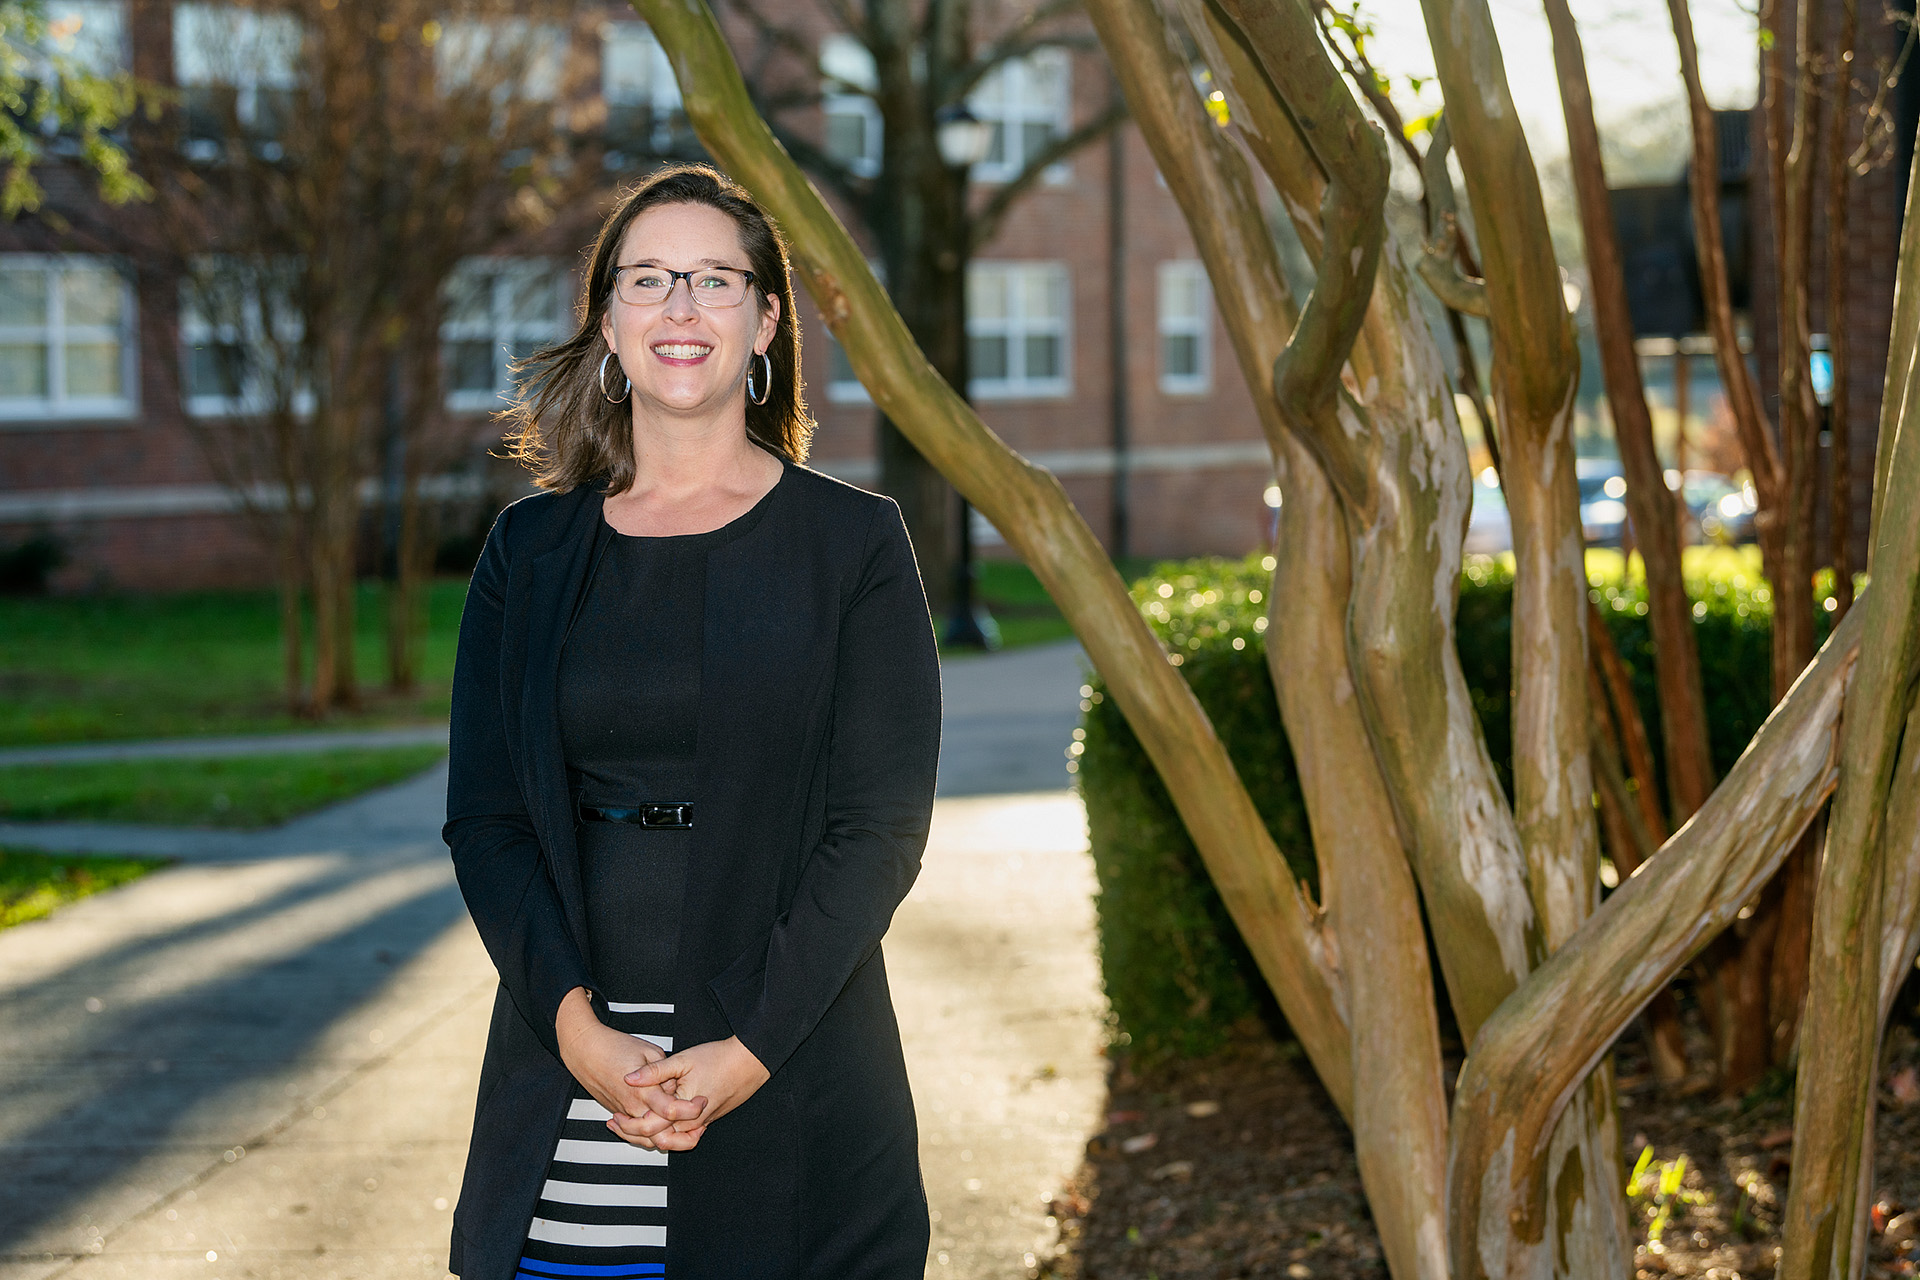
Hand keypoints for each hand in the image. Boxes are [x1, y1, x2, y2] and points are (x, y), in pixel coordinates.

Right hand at [555, 988, 706, 1149]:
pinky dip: (649, 1137)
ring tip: (685, 1129)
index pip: (671, 1110)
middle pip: (660, 1134)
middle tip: (698, 1122)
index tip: (702, 1101)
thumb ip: (666, 1071)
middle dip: (682, 1134)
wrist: (585, 1050)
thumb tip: (676, 1086)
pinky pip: (634, 1134)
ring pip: (646, 1140)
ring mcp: (623, 1113)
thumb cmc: (614, 1046)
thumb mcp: (648, 1049)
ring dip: (667, 1139)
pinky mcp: (617, 1113)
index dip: (690, 1109)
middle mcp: (633, 1107)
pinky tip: (663, 1130)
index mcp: (643, 1090)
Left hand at [627, 1036, 769, 1131]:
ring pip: (670, 1141)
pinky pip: (683, 1136)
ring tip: (633, 1125)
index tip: (614, 1117)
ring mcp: (701, 1124)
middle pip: (656, 1140)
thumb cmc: (719, 1058)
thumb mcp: (683, 1060)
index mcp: (682, 1108)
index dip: (628, 1125)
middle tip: (616, 1123)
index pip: (648, 1128)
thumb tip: (629, 1078)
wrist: (750, 1062)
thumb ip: (655, 1071)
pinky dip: (667, 1133)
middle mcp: (691, 1123)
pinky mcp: (707, 1121)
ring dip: (649, 1136)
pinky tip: (658, 1122)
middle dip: (634, 1135)